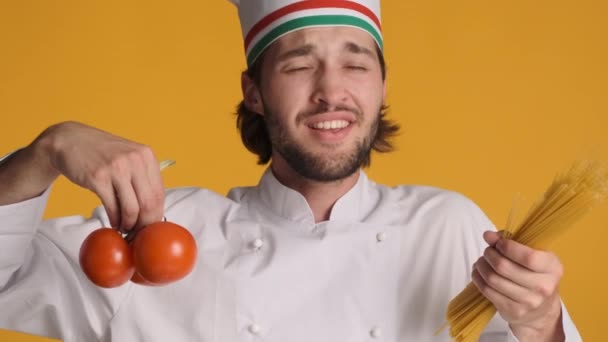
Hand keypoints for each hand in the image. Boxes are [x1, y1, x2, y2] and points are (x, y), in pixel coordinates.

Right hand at [36, 121, 164, 230]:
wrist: (70, 140)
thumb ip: (143, 177)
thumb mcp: (129, 157)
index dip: (156, 215)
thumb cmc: (102, 154)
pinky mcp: (98, 177)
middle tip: (139, 233)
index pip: (160, 193)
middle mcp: (135, 159)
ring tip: (125, 228)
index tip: (151, 227)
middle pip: (149, 203)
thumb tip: (153, 210)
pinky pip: (113, 207)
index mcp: (146, 155)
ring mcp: (116, 168)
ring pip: (132, 209)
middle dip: (145, 224)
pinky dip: (115, 220)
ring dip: (129, 224)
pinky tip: (114, 223)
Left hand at [472, 231, 564, 340]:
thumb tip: (488, 235)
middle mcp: (543, 286)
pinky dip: (478, 278)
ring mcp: (529, 302)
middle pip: (504, 266)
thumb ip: (512, 241)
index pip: (528, 257)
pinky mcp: (514, 311)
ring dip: (481, 266)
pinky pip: (488, 291)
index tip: (498, 243)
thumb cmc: (534, 275)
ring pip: (493, 279)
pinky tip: (479, 273)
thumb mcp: (533, 255)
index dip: (508, 247)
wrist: (542, 310)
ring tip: (482, 261)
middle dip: (489, 254)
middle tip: (487, 251)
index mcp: (552, 267)